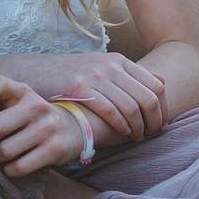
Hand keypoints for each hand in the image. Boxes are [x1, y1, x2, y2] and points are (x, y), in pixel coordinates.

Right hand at [0, 49, 167, 140]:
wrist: (33, 71)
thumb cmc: (71, 75)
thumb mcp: (103, 67)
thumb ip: (132, 74)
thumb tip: (163, 80)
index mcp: (120, 61)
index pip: (157, 85)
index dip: (165, 109)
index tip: (161, 125)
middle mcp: (110, 65)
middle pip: (148, 98)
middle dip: (155, 121)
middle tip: (152, 135)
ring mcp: (94, 76)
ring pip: (131, 106)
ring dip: (139, 128)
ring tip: (136, 137)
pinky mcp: (78, 88)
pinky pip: (109, 110)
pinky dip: (120, 126)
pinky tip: (121, 134)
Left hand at [0, 75, 92, 176]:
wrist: (71, 128)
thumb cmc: (29, 114)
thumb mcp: (14, 98)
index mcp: (22, 90)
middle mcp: (36, 105)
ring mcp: (47, 128)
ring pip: (5, 150)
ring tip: (3, 153)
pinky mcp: (54, 149)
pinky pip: (19, 167)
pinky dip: (10, 170)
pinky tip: (12, 166)